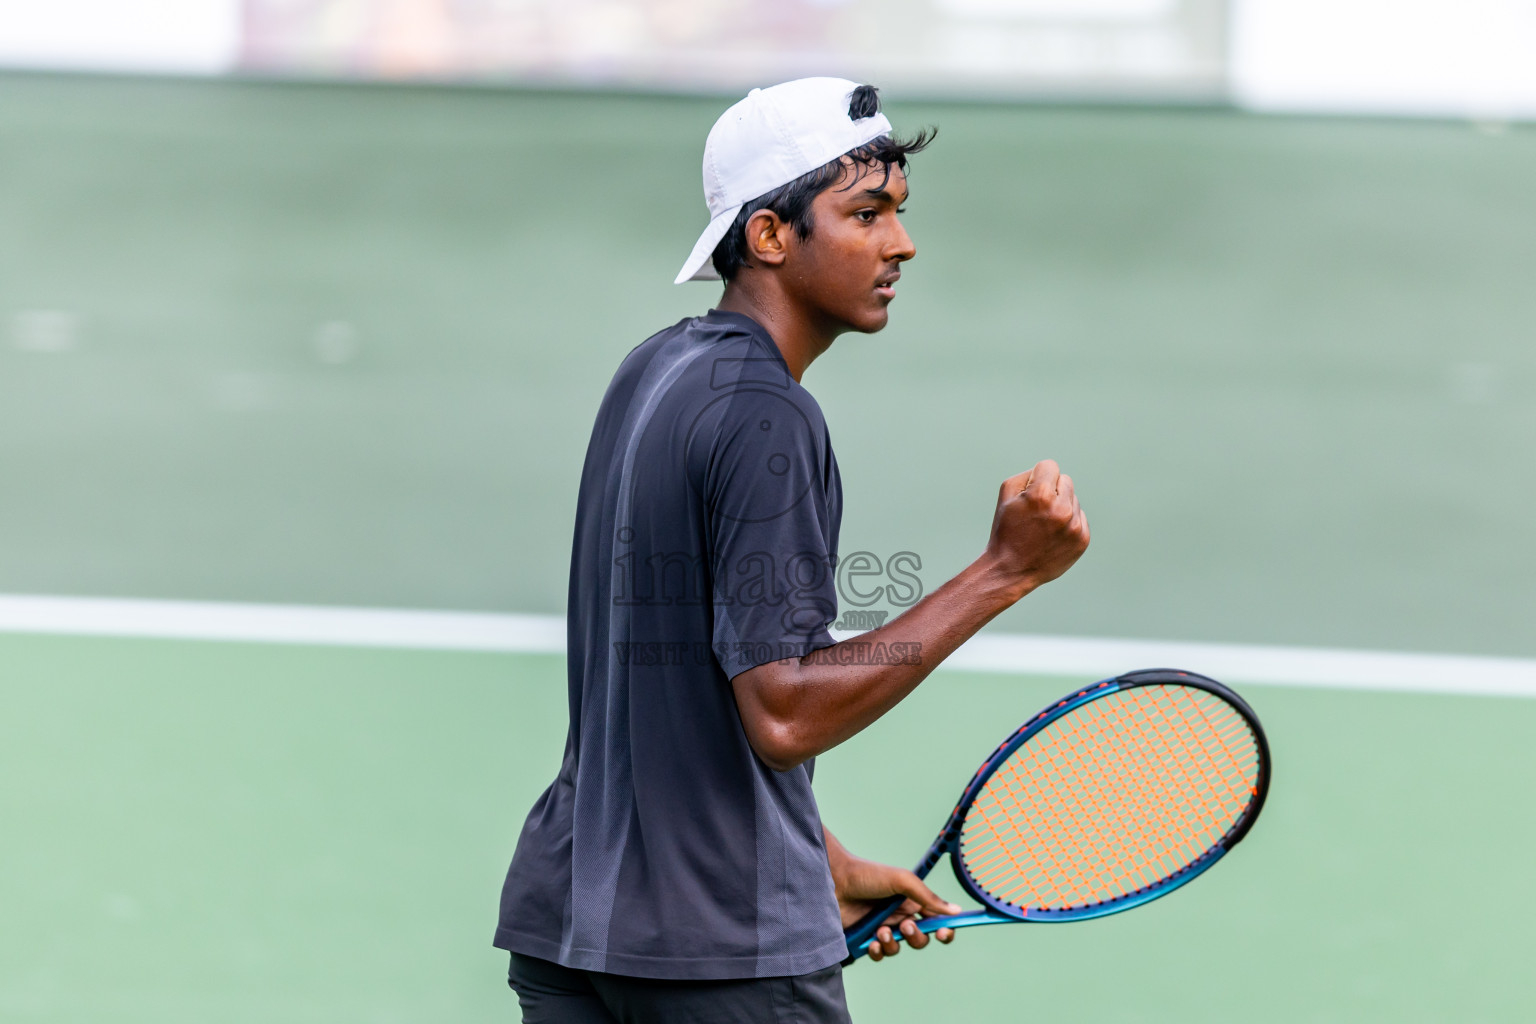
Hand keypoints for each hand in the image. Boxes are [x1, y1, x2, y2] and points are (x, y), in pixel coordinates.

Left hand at [833, 852, 959, 962]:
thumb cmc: (867, 875)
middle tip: (904, 926)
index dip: (944, 930)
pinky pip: (880, 955)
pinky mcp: (865, 938)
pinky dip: (878, 952)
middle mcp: (899, 916)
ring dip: (894, 944)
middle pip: (920, 939)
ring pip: (899, 949)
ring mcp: (882, 928)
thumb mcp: (902, 881)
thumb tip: (956, 911)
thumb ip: (928, 897)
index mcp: (912, 902)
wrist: (833, 880)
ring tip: (881, 930)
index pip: (936, 921)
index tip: (944, 933)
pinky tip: (872, 942)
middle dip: (916, 937)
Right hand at [983, 459, 1089, 597]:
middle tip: (1036, 511)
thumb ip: (1028, 475)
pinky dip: (1068, 524)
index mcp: (1041, 495)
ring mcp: (1074, 526)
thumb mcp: (1006, 496)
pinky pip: (1080, 518)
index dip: (1037, 477)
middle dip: (1052, 491)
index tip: (1030, 493)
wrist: (1011, 570)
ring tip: (1043, 526)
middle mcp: (1061, 509)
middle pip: (1065, 481)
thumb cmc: (1006, 530)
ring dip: (1061, 507)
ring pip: (1074, 500)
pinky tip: (1053, 536)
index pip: (1050, 466)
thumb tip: (1048, 472)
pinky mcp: (1082, 540)